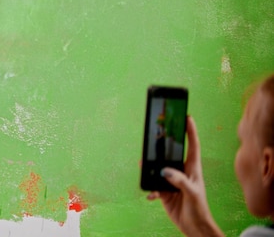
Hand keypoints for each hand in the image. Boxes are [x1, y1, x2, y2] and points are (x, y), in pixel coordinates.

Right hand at [147, 116, 223, 236]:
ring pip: (158, 167)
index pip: (192, 145)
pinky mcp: (163, 190)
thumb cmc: (199, 208)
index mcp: (193, 168)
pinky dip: (150, 189)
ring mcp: (171, 180)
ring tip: (143, 165)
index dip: (190, 131)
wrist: (193, 226)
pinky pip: (153, 185)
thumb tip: (165, 170)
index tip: (187, 117)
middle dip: (162, 145)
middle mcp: (181, 171)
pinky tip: (151, 194)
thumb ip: (180, 180)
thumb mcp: (192, 192)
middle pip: (170, 153)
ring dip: (150, 167)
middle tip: (155, 135)